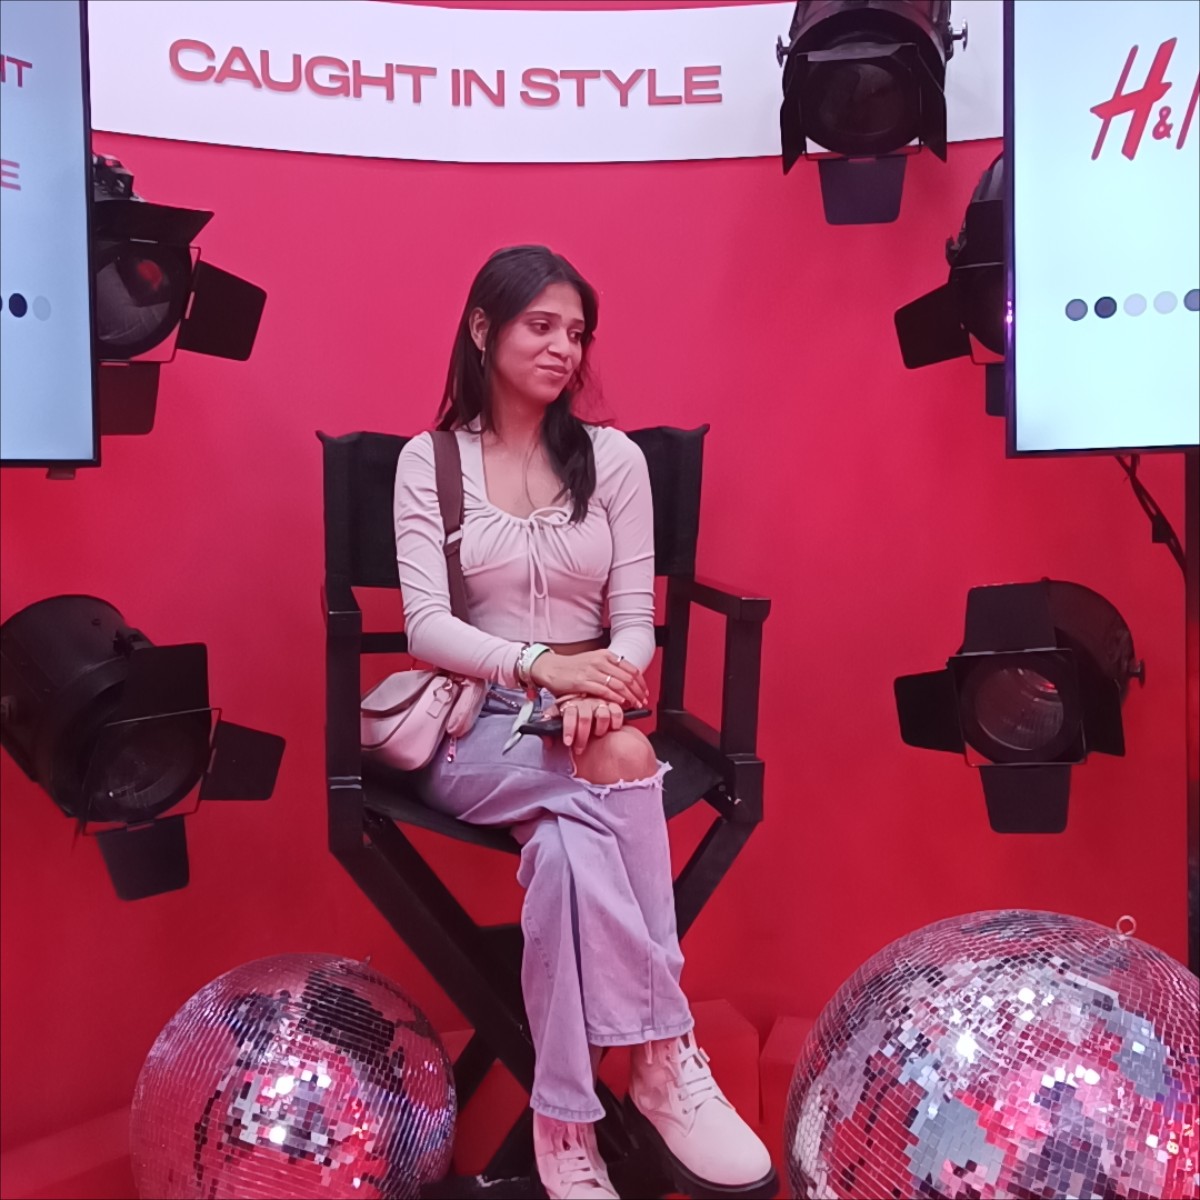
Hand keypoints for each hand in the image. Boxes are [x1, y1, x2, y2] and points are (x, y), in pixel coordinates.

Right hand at [530, 649, 648, 708]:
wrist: (550, 667)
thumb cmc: (572, 668)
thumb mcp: (593, 663)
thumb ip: (608, 669)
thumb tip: (625, 682)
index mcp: (605, 655)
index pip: (631, 668)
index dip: (641, 682)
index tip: (645, 692)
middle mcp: (600, 661)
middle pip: (628, 677)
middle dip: (638, 691)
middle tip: (643, 701)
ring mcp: (591, 671)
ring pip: (619, 684)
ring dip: (630, 696)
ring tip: (635, 705)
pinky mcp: (582, 682)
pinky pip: (604, 690)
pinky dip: (615, 698)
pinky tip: (620, 703)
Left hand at [550, 696, 624, 752]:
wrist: (593, 710)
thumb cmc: (573, 719)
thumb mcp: (558, 723)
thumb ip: (551, 731)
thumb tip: (547, 742)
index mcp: (571, 704)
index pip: (569, 714)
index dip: (568, 729)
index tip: (568, 742)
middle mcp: (585, 702)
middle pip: (585, 717)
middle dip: (582, 736)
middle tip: (579, 748)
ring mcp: (600, 702)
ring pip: (602, 715)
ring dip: (600, 729)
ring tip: (598, 735)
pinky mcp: (614, 705)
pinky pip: (616, 712)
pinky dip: (615, 722)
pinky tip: (612, 728)